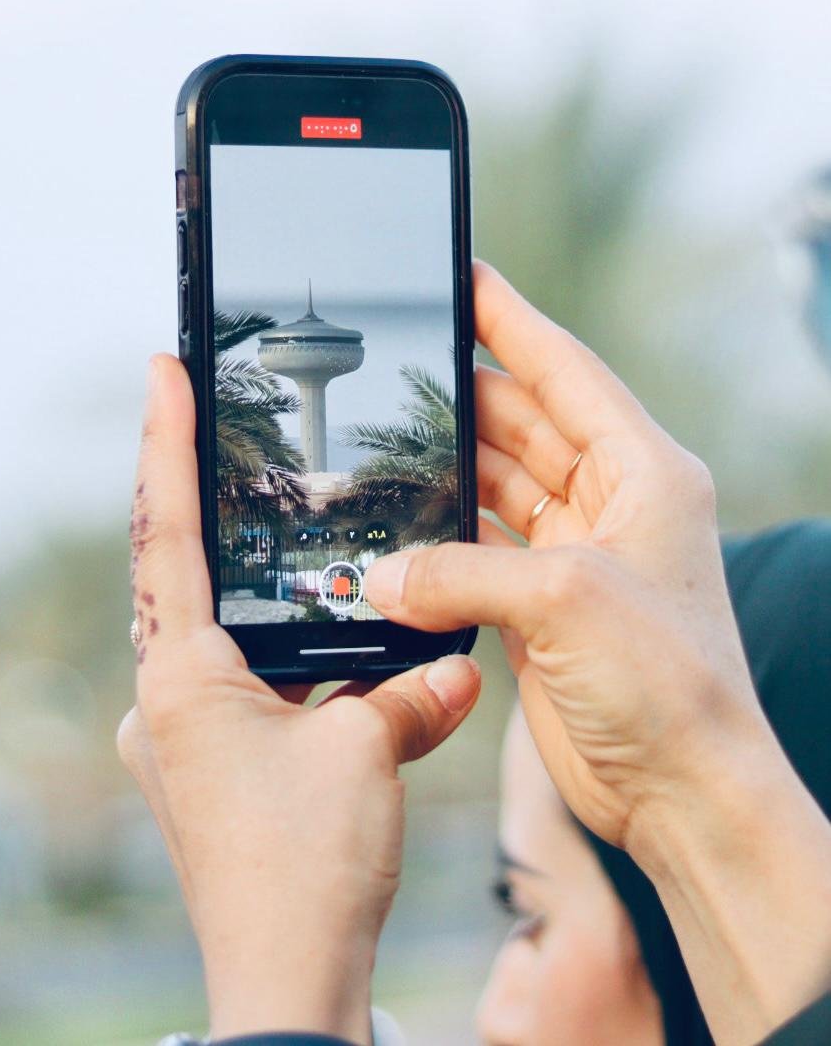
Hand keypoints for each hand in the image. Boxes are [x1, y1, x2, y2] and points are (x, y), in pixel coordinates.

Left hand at [118, 354, 481, 1045]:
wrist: (289, 981)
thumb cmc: (308, 868)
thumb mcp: (369, 755)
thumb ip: (408, 693)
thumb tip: (451, 670)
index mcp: (182, 679)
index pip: (166, 534)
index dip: (165, 444)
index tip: (161, 371)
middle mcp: (167, 704)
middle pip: (198, 584)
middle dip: (239, 527)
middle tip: (262, 456)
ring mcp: (186, 742)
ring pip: (238, 644)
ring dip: (289, 615)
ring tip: (338, 581)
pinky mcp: (214, 772)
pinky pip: (257, 692)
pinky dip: (303, 670)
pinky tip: (354, 669)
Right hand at [363, 261, 830, 1043]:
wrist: (682, 789)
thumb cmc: (668, 687)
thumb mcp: (563, 600)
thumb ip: (458, 571)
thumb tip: (382, 573)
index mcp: (643, 472)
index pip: (565, 370)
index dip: (510, 319)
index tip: (465, 275)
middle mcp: (611, 505)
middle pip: (522, 424)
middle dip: (463, 397)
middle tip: (399, 370)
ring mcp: (574, 557)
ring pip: (495, 487)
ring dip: (446, 473)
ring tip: (387, 445)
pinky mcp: (542, 607)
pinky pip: (479, 550)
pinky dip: (441, 542)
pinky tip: (402, 532)